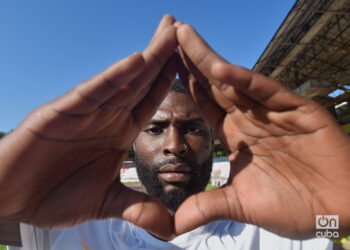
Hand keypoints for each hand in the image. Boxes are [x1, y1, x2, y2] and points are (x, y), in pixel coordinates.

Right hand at [0, 15, 176, 239]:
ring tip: (168, 30)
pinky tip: (136, 61)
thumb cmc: (53, 195)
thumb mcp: (104, 202)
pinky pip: (94, 92)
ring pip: (123, 79)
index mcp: (119, 133)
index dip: (170, 82)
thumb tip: (169, 227)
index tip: (191, 64)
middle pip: (142, 81)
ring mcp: (86, 112)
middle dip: (163, 54)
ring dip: (147, 56)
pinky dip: (114, 77)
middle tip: (182, 27)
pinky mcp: (63, 113)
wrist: (10, 198)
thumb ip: (136, 207)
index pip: (151, 101)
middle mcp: (107, 116)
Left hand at [174, 23, 349, 238]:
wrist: (341, 210)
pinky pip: (268, 92)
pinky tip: (221, 68)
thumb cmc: (296, 205)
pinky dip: (246, 81)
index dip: (185, 85)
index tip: (164, 66)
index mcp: (237, 136)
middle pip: (214, 85)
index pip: (205, 104)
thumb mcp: (242, 206)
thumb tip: (176, 224)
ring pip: (235, 81)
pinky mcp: (298, 111)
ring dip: (209, 59)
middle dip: (190, 60)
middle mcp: (251, 118)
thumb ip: (209, 207)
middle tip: (169, 34)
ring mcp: (273, 112)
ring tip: (184, 36)